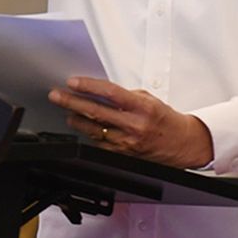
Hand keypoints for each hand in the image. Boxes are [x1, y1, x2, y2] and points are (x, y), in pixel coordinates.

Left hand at [49, 77, 214, 169]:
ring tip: (65, 110)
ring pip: (94, 129)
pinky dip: (88, 133)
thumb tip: (99, 91)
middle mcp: (134, 125)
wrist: (182, 144)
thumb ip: (125, 96)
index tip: (73, 82)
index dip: (89, 87)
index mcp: (142, 108)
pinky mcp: (124, 155)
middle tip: (56, 96)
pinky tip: (80, 125)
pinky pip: (99, 143)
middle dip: (72, 102)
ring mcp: (127, 142)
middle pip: (96, 112)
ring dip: (75, 119)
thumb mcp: (149, 100)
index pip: (110, 93)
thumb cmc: (165, 119)